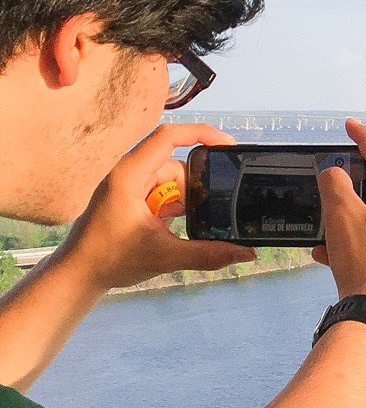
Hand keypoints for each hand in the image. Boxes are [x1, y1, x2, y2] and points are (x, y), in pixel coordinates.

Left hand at [59, 124, 256, 290]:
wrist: (78, 274)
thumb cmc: (110, 260)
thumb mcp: (166, 256)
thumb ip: (209, 254)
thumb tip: (246, 253)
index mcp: (130, 175)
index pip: (168, 137)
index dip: (201, 133)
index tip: (227, 144)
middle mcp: (128, 173)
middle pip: (175, 163)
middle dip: (194, 185)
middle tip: (208, 207)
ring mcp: (128, 185)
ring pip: (171, 179)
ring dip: (183, 199)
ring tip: (182, 223)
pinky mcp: (130, 197)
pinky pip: (162, 191)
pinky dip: (174, 205)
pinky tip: (173, 225)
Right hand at [314, 119, 365, 304]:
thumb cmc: (365, 264)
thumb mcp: (341, 214)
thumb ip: (335, 183)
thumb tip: (335, 173)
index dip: (364, 140)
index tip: (351, 126)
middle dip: (352, 192)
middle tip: (333, 187)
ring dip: (350, 223)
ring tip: (327, 233)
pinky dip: (358, 243)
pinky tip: (331, 254)